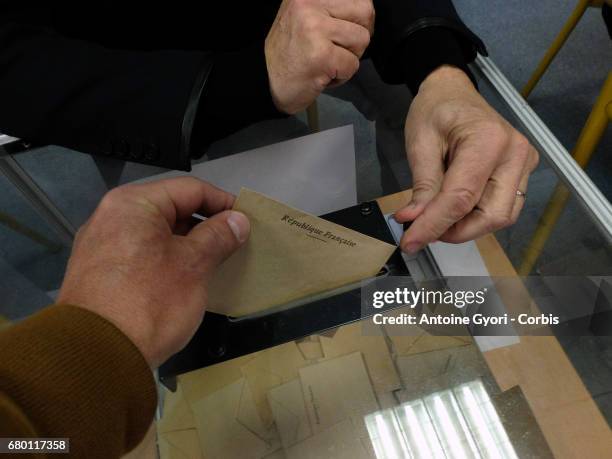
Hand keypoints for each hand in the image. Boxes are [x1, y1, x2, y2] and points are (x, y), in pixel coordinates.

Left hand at [57, 178, 249, 366]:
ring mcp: (101, 245)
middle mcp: (111, 216)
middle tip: (234, 244)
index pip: (190, 190)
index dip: (223, 203)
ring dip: (187, 245)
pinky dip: (166, 260)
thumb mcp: (193, 265)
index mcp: (133, 204)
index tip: (246, 220)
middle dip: (205, 225)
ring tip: (214, 262)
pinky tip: (184, 279)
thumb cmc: (149, 302)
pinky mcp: (99, 272)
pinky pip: (141, 254)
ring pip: (156, 234)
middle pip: (170, 209)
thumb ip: (218, 236)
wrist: (97, 356)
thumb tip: (237, 221)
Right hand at [265, 0, 373, 113]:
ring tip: (327, 61)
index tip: (345, 31)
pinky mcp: (321, 56)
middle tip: (337, 49)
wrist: (265, 81)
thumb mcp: (306, 15)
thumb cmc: (290, 52)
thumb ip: (331, 7)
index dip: (360, 17)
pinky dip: (342, 76)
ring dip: (349, 57)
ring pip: (362, 39)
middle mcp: (309, 3)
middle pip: (365, 13)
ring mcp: (315, 29)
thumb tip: (367, 10)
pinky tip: (322, 74)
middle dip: (357, 37)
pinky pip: (353, 65)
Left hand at [396, 66, 538, 252]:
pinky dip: (477, 217)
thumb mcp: (420, 144)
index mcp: (489, 140)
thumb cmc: (435, 110)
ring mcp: (524, 163)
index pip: (461, 198)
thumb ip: (422, 187)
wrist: (453, 91)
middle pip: (491, 215)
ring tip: (436, 219)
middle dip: (455, 231)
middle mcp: (516, 153)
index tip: (409, 242)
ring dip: (467, 228)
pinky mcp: (522, 172)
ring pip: (501, 217)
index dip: (433, 225)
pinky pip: (503, 208)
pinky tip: (453, 210)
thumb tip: (413, 223)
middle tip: (423, 231)